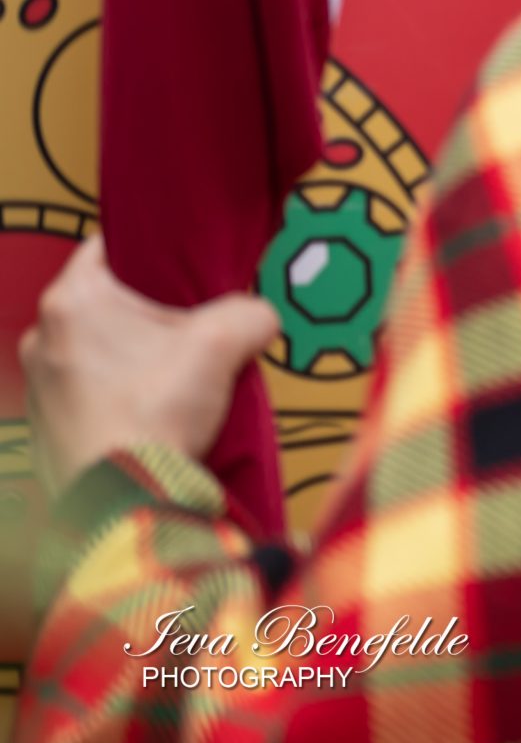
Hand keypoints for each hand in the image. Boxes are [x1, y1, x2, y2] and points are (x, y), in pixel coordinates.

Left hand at [19, 235, 280, 493]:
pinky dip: (118, 395)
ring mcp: (39, 385)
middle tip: (192, 330)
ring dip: (134, 357)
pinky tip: (154, 412)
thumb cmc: (156, 412)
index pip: (108, 245)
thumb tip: (259, 317)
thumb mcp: (225, 343)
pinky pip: (87, 391)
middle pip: (108, 303)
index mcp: (72, 301)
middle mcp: (42, 337)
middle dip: (150, 314)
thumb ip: (251, 312)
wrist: (126, 497)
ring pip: (97, 349)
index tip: (182, 265)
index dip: (152, 249)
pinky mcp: (45, 424)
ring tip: (177, 378)